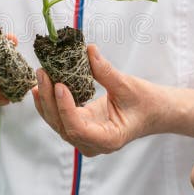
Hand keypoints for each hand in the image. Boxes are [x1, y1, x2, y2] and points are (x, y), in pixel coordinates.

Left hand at [32, 45, 170, 155]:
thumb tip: (89, 50)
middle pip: (63, 126)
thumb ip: (106, 72)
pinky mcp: (81, 128)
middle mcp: (94, 144)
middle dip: (50, 100)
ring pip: (58, 124)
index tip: (59, 85)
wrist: (154, 112)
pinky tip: (42, 87)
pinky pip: (60, 119)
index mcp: (109, 139)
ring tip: (40, 77)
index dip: (65, 108)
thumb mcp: (128, 86)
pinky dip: (50, 103)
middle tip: (43, 73)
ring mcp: (86, 139)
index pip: (78, 128)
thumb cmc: (146, 102)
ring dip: (46, 101)